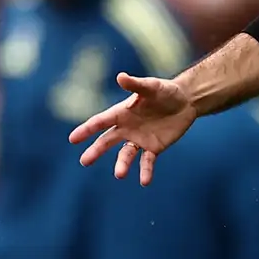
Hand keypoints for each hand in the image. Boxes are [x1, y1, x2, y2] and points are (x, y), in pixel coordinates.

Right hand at [69, 73, 196, 184]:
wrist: (186, 101)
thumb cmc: (165, 90)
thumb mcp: (152, 86)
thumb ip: (136, 84)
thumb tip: (120, 76)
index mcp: (122, 113)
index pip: (101, 122)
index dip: (87, 129)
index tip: (73, 139)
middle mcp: (127, 128)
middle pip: (107, 141)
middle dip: (95, 151)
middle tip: (84, 161)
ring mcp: (139, 139)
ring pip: (126, 154)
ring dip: (122, 164)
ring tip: (119, 174)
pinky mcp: (154, 148)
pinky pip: (147, 162)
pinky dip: (145, 171)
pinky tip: (144, 181)